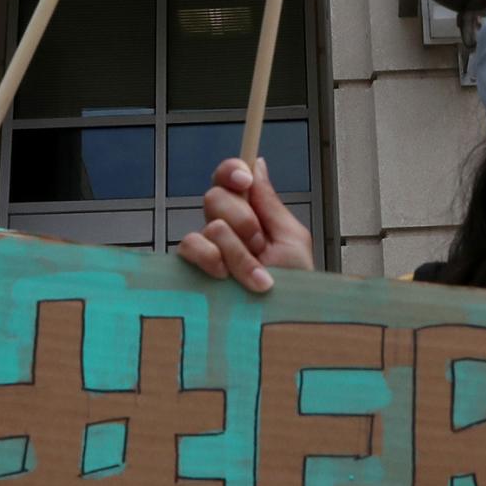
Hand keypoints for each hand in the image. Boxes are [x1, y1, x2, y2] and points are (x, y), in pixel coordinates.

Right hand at [173, 158, 315, 290]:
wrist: (283, 321)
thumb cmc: (295, 286)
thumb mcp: (291, 240)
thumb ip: (270, 203)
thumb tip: (257, 164)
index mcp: (251, 213)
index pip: (231, 177)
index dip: (232, 170)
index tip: (244, 181)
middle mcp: (226, 227)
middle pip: (217, 195)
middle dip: (244, 220)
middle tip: (261, 246)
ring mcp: (209, 248)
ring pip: (211, 224)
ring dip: (238, 251)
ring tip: (255, 274)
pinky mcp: (193, 268)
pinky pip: (191, 245)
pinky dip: (212, 259)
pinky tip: (228, 278)